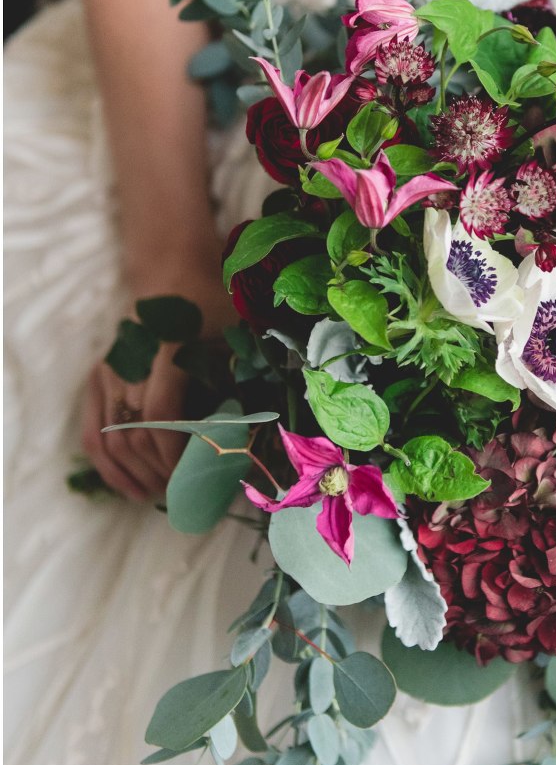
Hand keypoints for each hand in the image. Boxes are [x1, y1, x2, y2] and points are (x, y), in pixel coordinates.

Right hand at [81, 260, 233, 500]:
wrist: (170, 269)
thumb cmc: (211, 303)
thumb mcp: (234, 333)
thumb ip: (240, 377)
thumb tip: (254, 433)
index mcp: (167, 350)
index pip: (161, 416)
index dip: (176, 454)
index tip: (198, 476)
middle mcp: (131, 363)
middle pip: (135, 434)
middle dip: (159, 471)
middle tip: (188, 493)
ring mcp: (109, 370)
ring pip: (111, 438)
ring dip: (134, 474)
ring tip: (160, 495)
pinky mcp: (98, 377)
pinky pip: (93, 430)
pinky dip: (106, 464)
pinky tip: (126, 486)